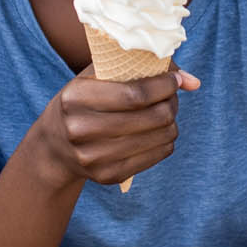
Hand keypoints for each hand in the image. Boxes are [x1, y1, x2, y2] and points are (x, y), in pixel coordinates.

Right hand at [36, 66, 199, 191]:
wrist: (53, 147)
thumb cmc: (82, 101)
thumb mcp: (96, 76)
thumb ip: (141, 69)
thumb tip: (193, 82)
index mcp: (75, 98)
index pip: (135, 94)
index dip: (164, 86)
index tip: (174, 79)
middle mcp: (80, 130)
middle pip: (151, 117)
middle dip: (171, 102)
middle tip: (173, 96)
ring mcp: (93, 158)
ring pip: (159, 137)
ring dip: (171, 122)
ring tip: (166, 112)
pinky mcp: (107, 176)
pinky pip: (156, 156)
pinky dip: (165, 141)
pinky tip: (159, 131)